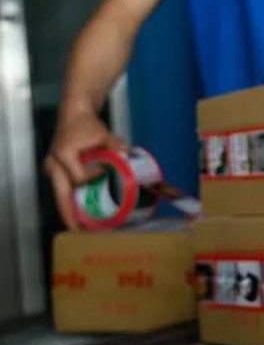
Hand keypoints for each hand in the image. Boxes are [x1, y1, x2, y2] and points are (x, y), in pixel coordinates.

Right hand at [44, 109, 125, 229]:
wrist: (74, 114)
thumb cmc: (86, 124)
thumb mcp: (102, 132)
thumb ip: (113, 143)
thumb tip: (127, 151)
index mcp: (64, 155)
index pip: (79, 178)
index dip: (92, 180)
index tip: (103, 175)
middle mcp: (55, 165)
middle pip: (61, 194)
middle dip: (69, 213)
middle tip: (78, 230)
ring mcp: (53, 168)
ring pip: (60, 194)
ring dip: (68, 209)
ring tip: (78, 227)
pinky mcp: (57, 170)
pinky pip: (63, 189)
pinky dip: (69, 200)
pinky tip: (77, 211)